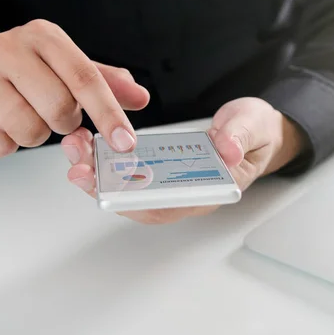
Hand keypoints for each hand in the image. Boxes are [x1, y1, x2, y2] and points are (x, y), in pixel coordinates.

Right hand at [0, 19, 148, 157]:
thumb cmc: (33, 71)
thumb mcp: (72, 69)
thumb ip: (108, 84)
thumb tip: (140, 97)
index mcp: (44, 36)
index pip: (86, 79)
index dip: (109, 114)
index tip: (125, 142)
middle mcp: (8, 47)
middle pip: (59, 109)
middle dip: (67, 123)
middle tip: (58, 114)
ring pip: (29, 131)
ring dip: (37, 135)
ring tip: (29, 115)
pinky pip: (0, 146)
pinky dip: (9, 145)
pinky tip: (4, 123)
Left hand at [63, 97, 307, 223]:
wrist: (255, 129)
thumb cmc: (255, 134)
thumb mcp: (253, 127)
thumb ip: (240, 137)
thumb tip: (226, 151)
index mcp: (209, 191)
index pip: (168, 206)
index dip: (135, 202)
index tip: (108, 189)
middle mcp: (186, 192)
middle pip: (140, 201)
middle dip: (105, 186)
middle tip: (79, 167)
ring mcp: (173, 181)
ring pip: (130, 187)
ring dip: (101, 172)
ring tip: (77, 149)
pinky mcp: (164, 166)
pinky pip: (133, 170)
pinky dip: (110, 159)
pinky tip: (92, 144)